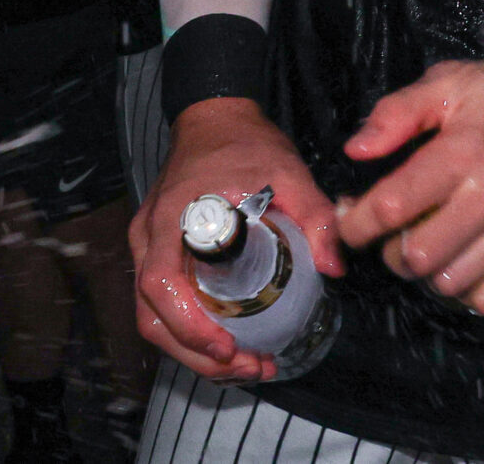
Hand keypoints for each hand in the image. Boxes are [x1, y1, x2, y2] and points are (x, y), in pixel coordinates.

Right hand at [131, 97, 342, 381]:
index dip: (188, 327)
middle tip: (250, 367)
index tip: (228, 347)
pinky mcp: (159, 252)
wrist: (216, 117)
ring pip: (154, 317)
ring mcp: (150, 246)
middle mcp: (149, 238)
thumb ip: (315, 214)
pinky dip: (192, 330)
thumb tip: (334, 268)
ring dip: (195, 350)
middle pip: (152, 316)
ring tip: (247, 364)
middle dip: (197, 354)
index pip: (160, 286)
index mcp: (172, 218)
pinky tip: (229, 342)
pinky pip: (164, 303)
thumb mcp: (288, 172)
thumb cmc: (244, 142)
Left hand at [336, 52, 483, 317]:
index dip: (356, 223)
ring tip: (434, 246)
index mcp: (463, 153)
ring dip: (429, 272)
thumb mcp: (453, 81)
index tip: (352, 220)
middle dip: (391, 250)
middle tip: (396, 233)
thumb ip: (398, 112)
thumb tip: (355, 150)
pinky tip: (467, 262)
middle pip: (415, 257)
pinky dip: (470, 290)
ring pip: (450, 283)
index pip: (391, 208)